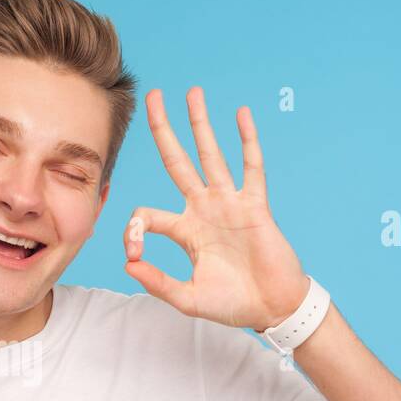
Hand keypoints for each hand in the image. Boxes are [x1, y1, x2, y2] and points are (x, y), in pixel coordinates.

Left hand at [123, 87, 308, 330]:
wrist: (272, 308)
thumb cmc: (233, 304)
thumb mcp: (187, 299)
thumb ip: (157, 283)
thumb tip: (128, 266)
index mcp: (184, 230)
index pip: (147, 214)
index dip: (132, 230)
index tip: (132, 253)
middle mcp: (204, 209)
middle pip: (177, 162)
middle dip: (163, 130)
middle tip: (152, 96)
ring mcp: (229, 204)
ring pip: (211, 155)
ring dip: (200, 124)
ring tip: (192, 92)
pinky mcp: (256, 205)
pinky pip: (251, 167)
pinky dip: (247, 141)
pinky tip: (240, 115)